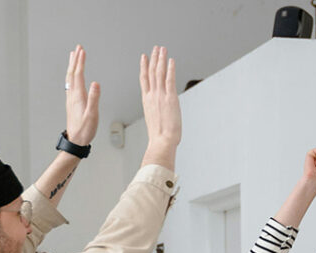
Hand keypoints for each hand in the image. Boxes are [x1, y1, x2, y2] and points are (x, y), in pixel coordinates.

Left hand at [64, 46, 100, 146]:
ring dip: (72, 66)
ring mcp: (71, 99)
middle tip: (78, 48)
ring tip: (73, 57)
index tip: (82, 50)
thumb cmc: (85, 130)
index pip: (79, 74)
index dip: (81, 62)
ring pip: (70, 78)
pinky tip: (73, 76)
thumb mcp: (92, 115)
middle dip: (75, 60)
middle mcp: (72, 95)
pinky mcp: (71, 103)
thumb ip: (94, 98)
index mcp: (78, 96)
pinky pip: (70, 84)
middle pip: (72, 73)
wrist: (75, 140)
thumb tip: (96, 83)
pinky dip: (72, 75)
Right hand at [140, 46, 180, 161]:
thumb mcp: (155, 120)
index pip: (144, 79)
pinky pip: (169, 79)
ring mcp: (160, 96)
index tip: (144, 57)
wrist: (162, 141)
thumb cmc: (160, 136)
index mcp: (147, 100)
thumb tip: (161, 114)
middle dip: (154, 58)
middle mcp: (152, 96)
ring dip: (161, 59)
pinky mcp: (170, 98)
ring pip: (159, 72)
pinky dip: (170, 68)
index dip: (144, 66)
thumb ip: (157, 112)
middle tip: (156, 48)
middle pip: (151, 72)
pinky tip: (171, 60)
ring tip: (162, 49)